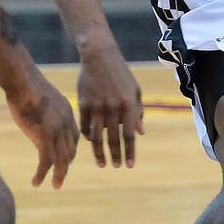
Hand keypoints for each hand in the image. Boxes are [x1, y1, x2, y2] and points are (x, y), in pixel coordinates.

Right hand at [7, 69, 77, 188]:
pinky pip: (46, 161)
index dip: (70, 150)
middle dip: (66, 165)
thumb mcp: (42, 97)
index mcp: (67, 113)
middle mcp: (66, 124)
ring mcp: (57, 131)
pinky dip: (42, 174)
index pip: (74, 137)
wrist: (23, 80)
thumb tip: (38, 112)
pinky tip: (36, 182)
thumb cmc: (26, 84)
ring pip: (62, 160)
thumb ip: (45, 109)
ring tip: (56, 186)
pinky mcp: (44, 137)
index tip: (65, 159)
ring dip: (59, 175)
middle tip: (60, 178)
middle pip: (70, 150)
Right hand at [76, 50, 144, 168]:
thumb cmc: (121, 74)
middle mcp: (113, 108)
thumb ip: (138, 112)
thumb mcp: (135, 91)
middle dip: (115, 156)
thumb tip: (140, 133)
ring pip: (97, 136)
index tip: (129, 165)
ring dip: (99, 152)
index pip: (129, 135)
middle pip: (113, 139)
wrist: (99, 57)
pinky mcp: (83, 104)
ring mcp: (97, 106)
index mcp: (128, 105)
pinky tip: (91, 142)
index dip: (129, 152)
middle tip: (116, 166)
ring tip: (102, 163)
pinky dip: (88, 136)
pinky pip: (85, 126)